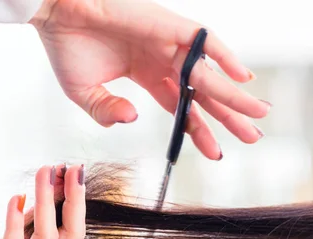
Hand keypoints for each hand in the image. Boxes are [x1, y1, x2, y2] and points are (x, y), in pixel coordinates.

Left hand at [0, 164, 85, 238]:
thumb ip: (21, 234)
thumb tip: (33, 199)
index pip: (72, 233)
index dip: (76, 203)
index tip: (73, 172)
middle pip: (70, 234)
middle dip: (73, 198)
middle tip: (72, 166)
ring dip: (45, 202)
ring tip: (44, 173)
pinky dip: (14, 224)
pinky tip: (14, 200)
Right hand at [30, 0, 269, 159]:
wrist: (54, 13)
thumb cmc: (66, 46)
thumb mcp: (84, 93)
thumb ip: (106, 112)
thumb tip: (131, 119)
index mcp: (145, 75)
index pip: (180, 106)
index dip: (198, 129)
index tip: (215, 152)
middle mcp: (162, 59)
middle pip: (202, 93)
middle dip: (227, 115)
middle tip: (252, 137)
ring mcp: (166, 43)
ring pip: (207, 74)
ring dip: (233, 94)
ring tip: (257, 116)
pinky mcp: (167, 26)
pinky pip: (203, 41)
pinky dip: (223, 56)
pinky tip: (242, 77)